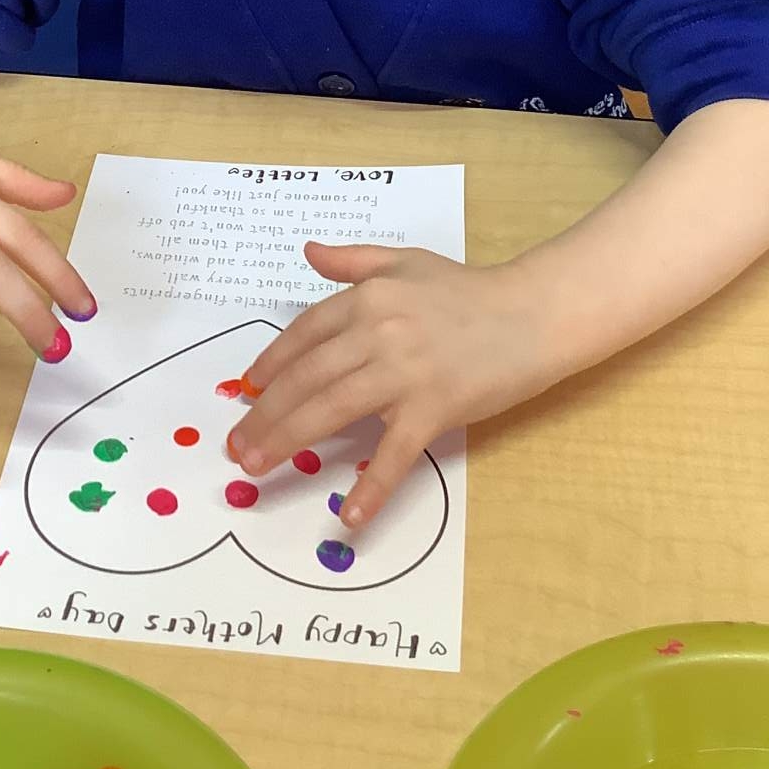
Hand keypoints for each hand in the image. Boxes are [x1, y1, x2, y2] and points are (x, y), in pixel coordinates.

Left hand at [230, 243, 554, 529]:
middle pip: (307, 378)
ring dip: (288, 442)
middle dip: (265, 414)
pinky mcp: (434, 409)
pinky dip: (370, 487)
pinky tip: (348, 517)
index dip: (271, 365)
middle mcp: (378, 333)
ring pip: (331, 411)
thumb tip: (308, 251)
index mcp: (369, 298)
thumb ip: (353, 261)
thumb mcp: (405, 262)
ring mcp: (405, 373)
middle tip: (236, 446)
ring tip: (256, 467)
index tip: (247, 390)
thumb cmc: (468, 290)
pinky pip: (394, 454)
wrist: (533, 313)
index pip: (304, 335)